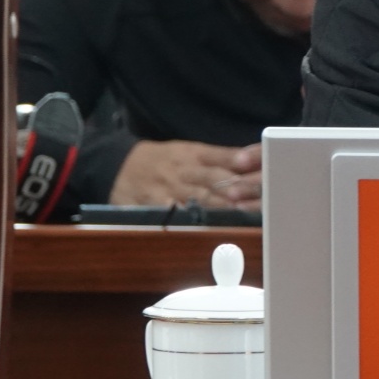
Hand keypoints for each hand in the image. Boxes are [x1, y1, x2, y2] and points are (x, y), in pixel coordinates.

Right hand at [109, 140, 261, 209]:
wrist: (118, 167)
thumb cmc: (164, 160)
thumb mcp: (190, 151)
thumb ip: (223, 157)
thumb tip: (257, 160)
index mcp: (194, 153)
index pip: (221, 156)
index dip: (239, 161)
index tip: (257, 166)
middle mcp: (183, 170)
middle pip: (213, 178)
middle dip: (237, 186)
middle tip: (260, 193)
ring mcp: (169, 190)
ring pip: (197, 197)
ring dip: (219, 205)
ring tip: (240, 211)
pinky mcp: (154, 208)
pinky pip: (172, 215)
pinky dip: (187, 220)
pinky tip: (203, 226)